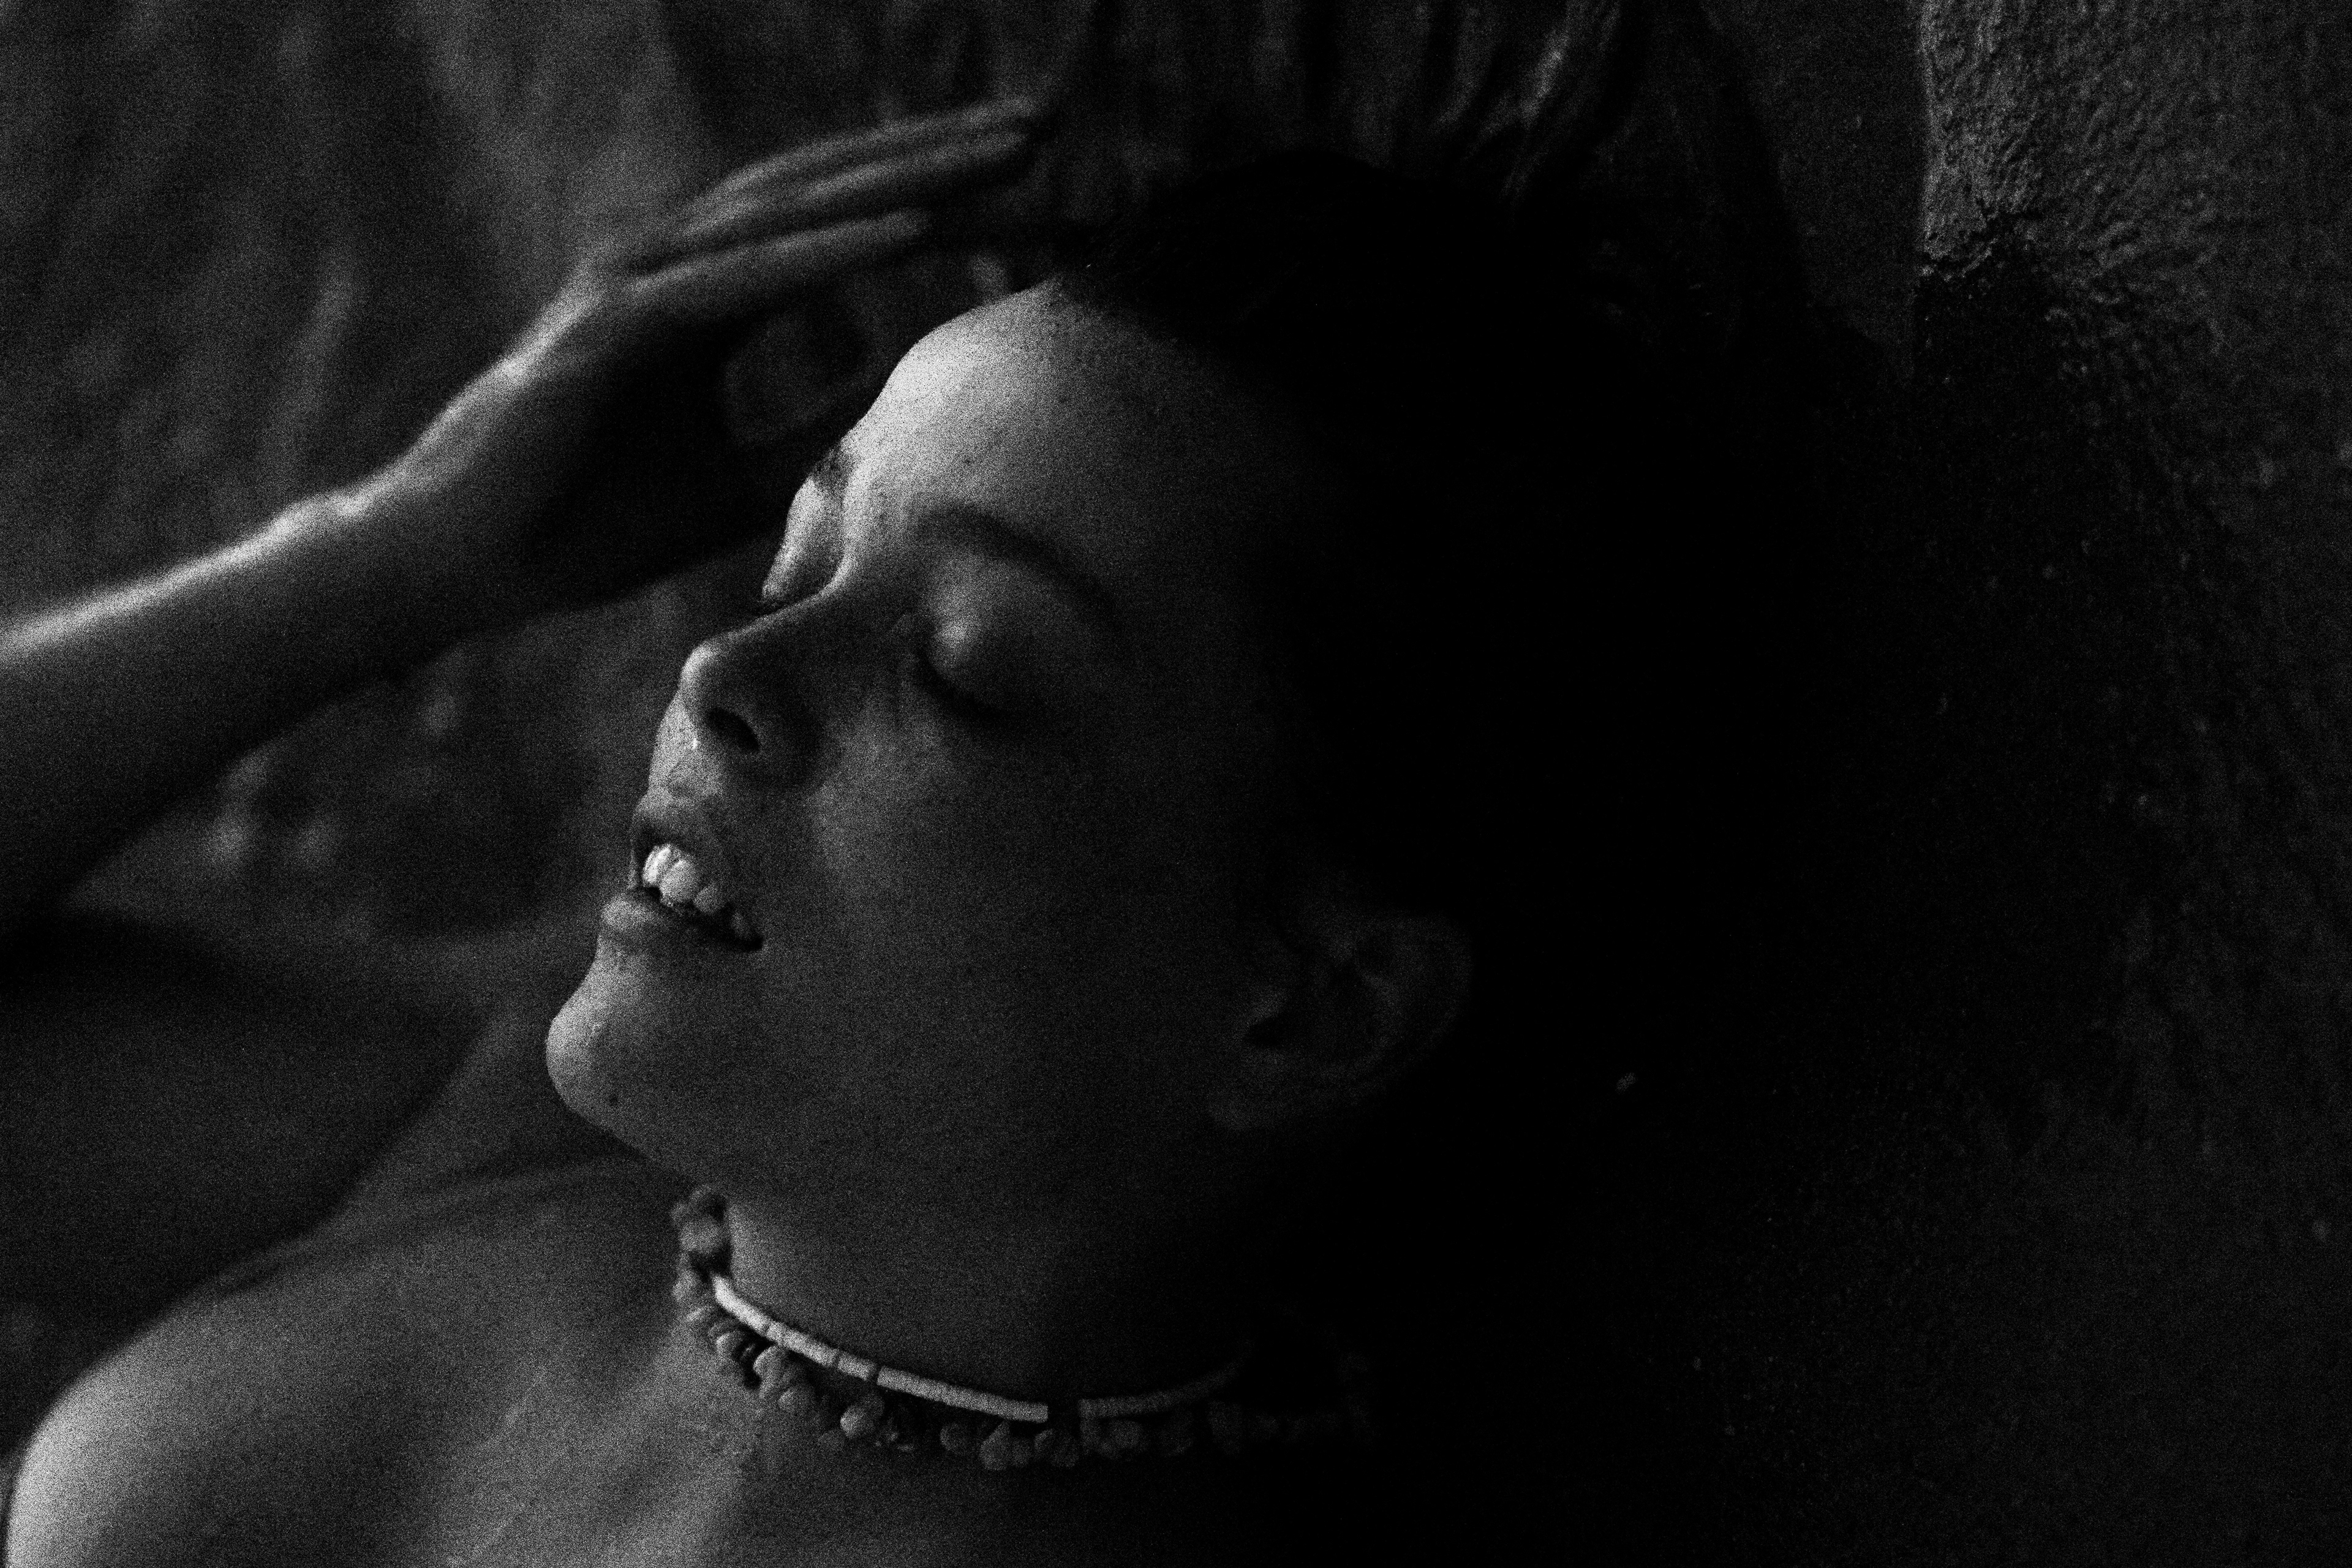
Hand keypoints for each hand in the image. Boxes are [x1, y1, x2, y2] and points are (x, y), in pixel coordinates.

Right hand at [347, 98, 1043, 630]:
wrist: (464, 569)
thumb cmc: (585, 526)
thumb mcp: (739, 477)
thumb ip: (817, 425)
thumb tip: (900, 390)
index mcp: (709, 291)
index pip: (843, 223)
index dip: (943, 197)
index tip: (1040, 183)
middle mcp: (676, 263)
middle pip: (834, 190)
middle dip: (945, 156)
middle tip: (1051, 124)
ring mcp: (637, 285)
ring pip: (795, 212)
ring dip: (905, 179)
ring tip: (1007, 159)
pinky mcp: (610, 330)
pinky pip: (737, 282)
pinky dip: (824, 253)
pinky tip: (905, 232)